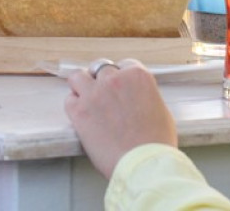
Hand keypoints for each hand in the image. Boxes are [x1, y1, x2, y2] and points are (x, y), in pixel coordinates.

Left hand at [64, 60, 177, 178]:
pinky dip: (74, 106)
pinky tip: (81, 115)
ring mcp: (95, 93)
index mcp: (137, 76)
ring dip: (82, 86)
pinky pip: (69, 100)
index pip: (124, 65)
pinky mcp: (79, 111)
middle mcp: (114, 79)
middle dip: (102, 80)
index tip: (120, 88)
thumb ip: (144, 96)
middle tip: (104, 95)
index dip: (121, 77)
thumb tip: (136, 99)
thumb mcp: (160, 110)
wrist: (143, 164)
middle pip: (101, 68)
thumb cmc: (156, 143)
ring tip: (87, 100)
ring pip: (78, 77)